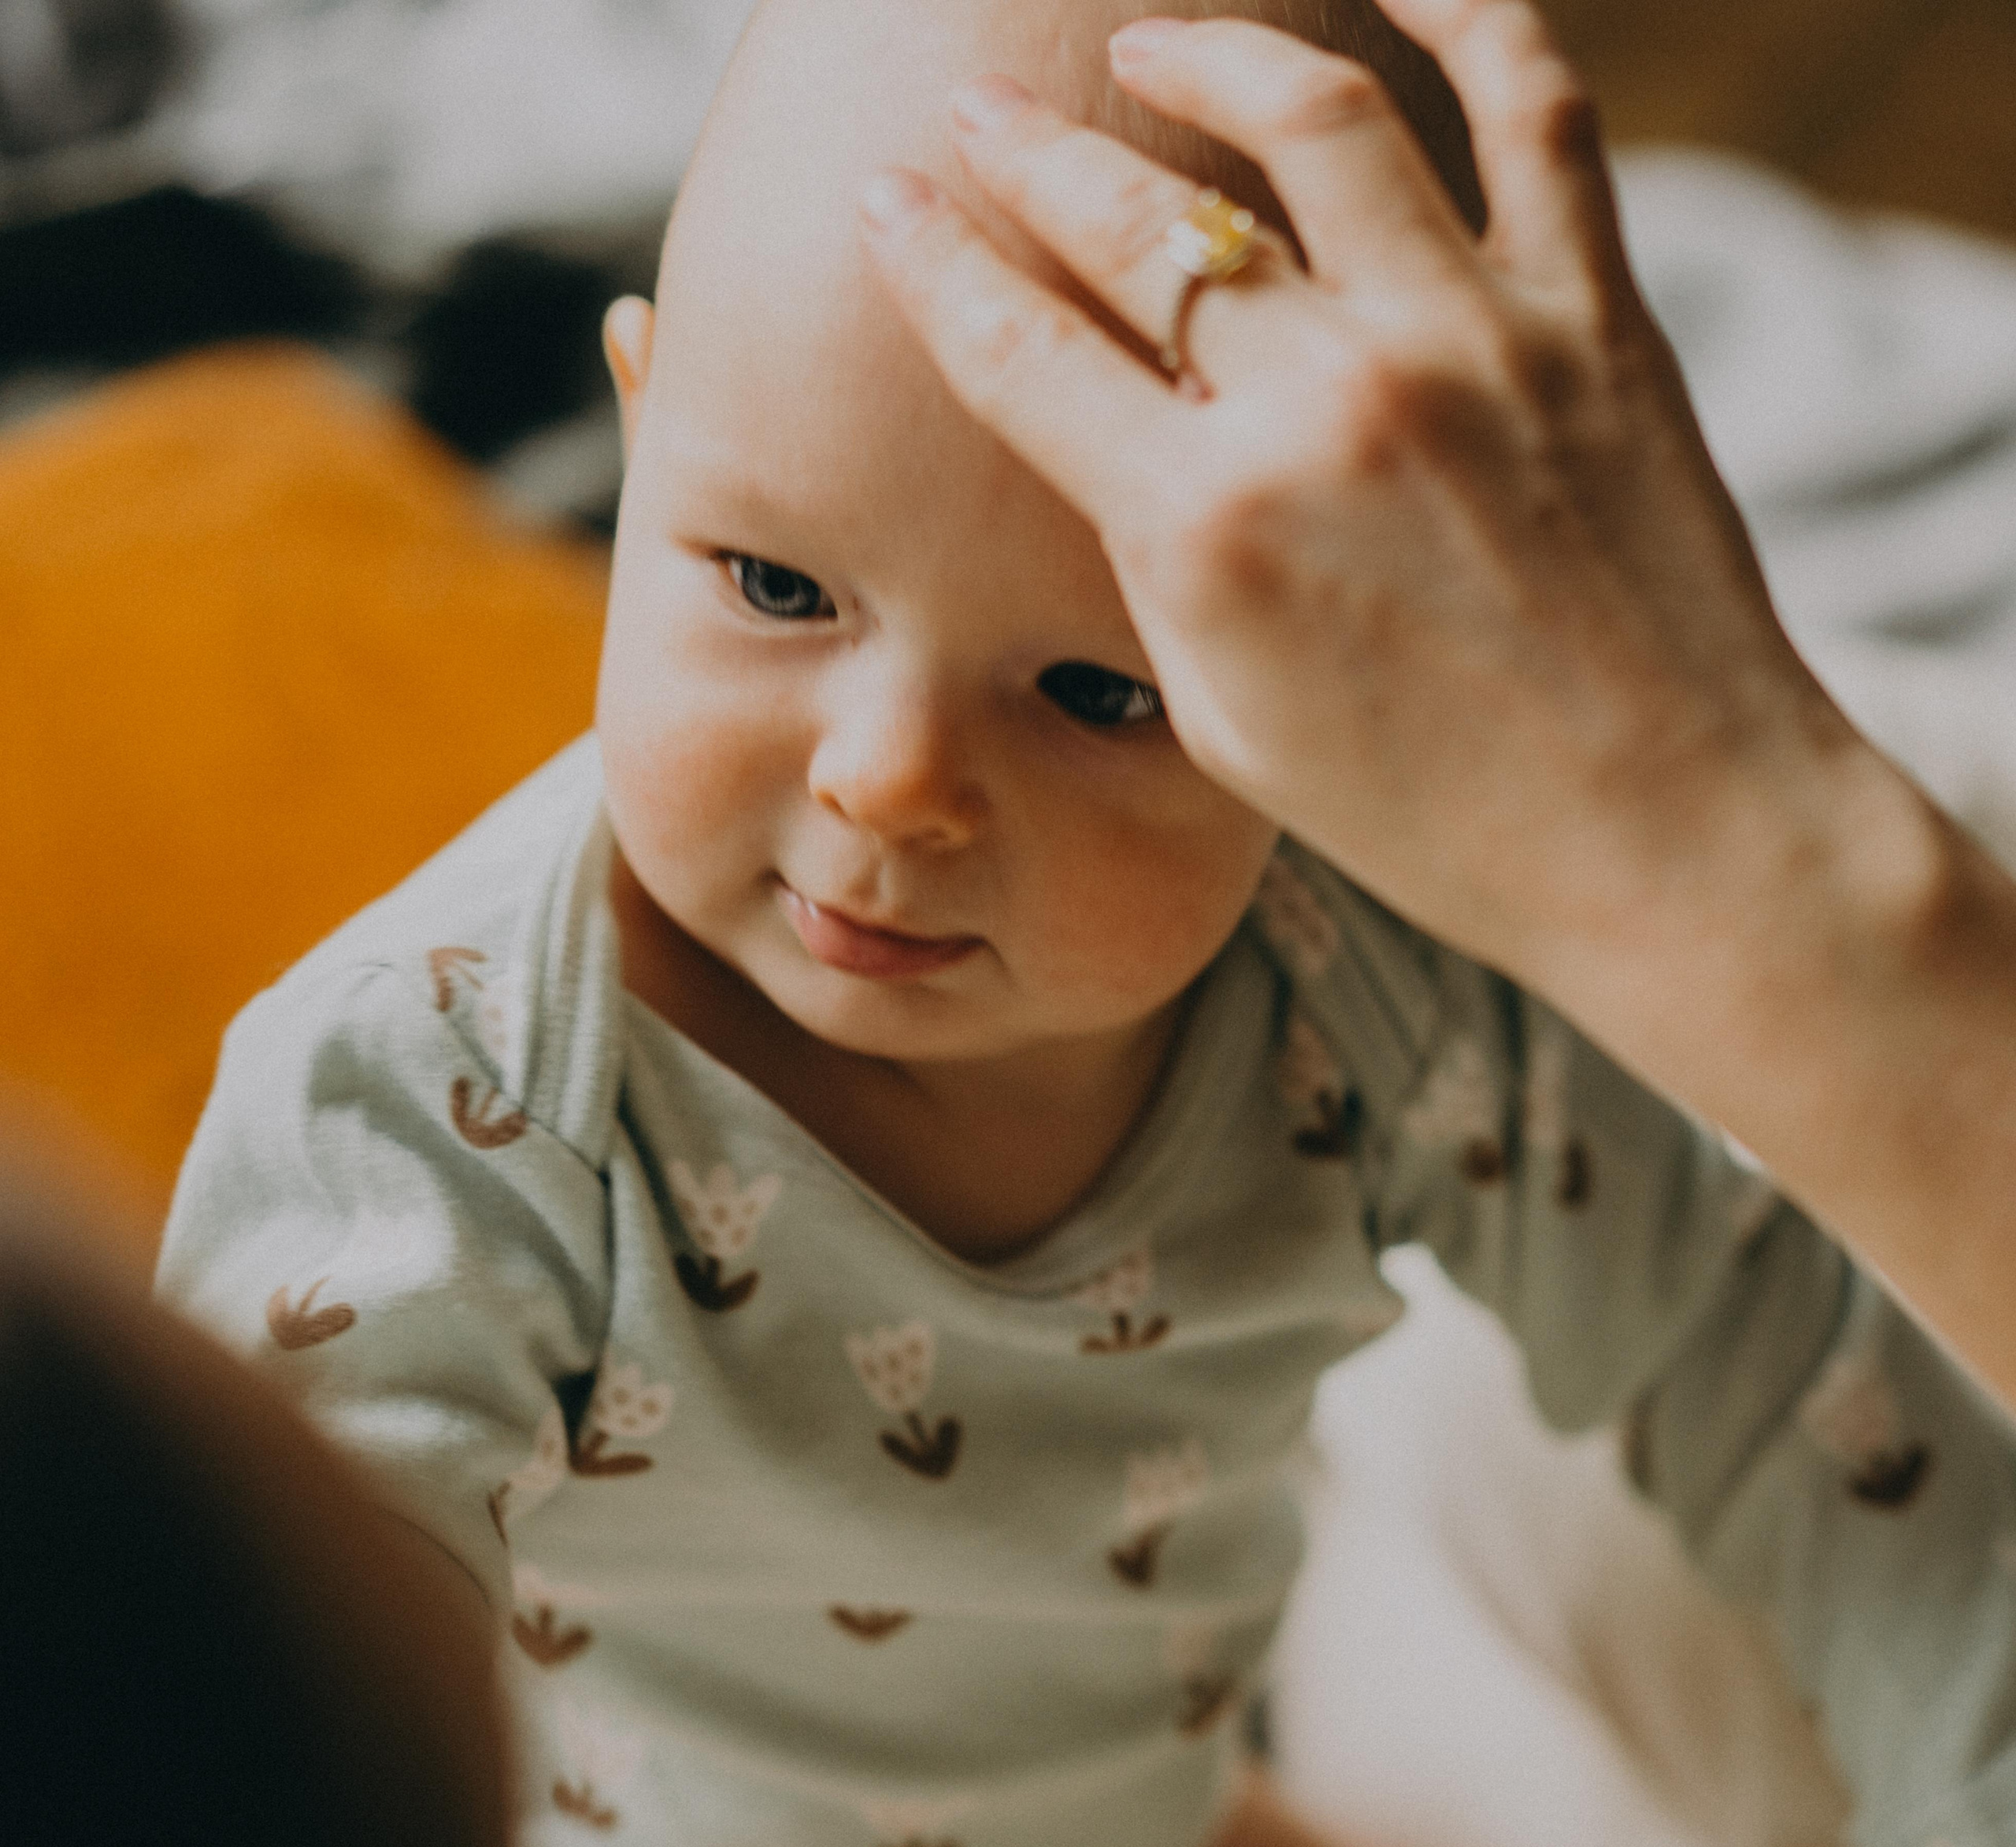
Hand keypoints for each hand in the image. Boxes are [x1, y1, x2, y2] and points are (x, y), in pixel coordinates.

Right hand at [857, 2, 1891, 1018]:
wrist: (1667, 838)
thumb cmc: (1433, 816)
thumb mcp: (1228, 722)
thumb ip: (1156, 563)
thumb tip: (1122, 433)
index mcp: (1208, 532)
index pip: (1017, 350)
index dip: (929, 260)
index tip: (886, 199)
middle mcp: (1329, 406)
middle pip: (1134, 222)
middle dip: (1025, 150)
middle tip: (976, 109)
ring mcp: (1472, 341)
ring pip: (1312, 115)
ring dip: (1204, 52)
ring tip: (1149, 38)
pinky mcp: (1595, 316)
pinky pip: (1531, 106)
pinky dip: (1460, 14)